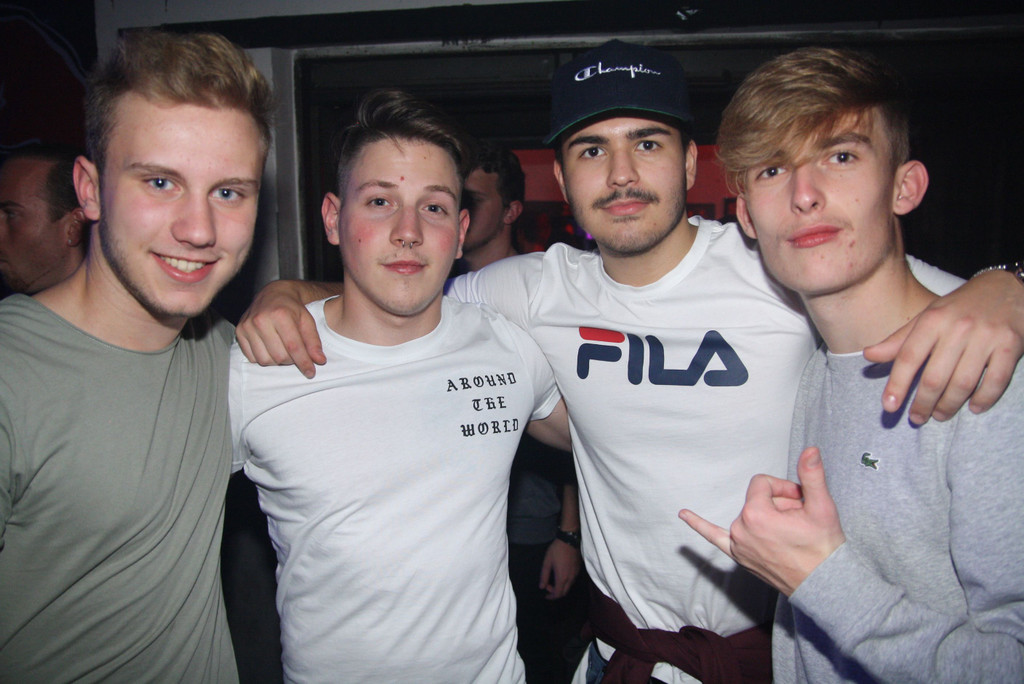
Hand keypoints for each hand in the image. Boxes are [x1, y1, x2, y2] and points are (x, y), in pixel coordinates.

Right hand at [235, 280, 327, 377]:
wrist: (273, 294)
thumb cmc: (291, 308)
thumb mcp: (307, 320)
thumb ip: (313, 341)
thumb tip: (320, 361)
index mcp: (280, 314)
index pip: (293, 346)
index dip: (303, 362)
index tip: (310, 372)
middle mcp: (261, 319)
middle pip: (279, 356)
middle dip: (291, 361)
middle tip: (296, 355)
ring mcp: (247, 326)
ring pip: (265, 360)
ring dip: (277, 361)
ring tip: (284, 351)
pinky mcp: (239, 332)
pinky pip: (252, 357)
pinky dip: (264, 358)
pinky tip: (271, 348)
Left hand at [539, 538, 580, 598]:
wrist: (569, 540)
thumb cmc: (556, 550)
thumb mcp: (547, 562)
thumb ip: (544, 576)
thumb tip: (542, 587)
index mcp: (562, 577)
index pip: (557, 594)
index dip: (551, 597)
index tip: (545, 595)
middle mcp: (570, 578)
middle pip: (564, 592)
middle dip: (556, 593)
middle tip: (548, 587)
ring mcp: (575, 574)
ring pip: (569, 587)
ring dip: (561, 588)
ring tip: (553, 581)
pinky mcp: (578, 570)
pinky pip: (572, 581)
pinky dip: (566, 583)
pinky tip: (561, 576)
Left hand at [679, 447, 844, 596]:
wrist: (824, 584)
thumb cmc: (824, 547)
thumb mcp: (822, 507)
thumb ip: (811, 475)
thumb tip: (810, 449)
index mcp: (755, 515)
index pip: (762, 483)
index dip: (783, 487)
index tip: (800, 500)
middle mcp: (740, 529)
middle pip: (756, 499)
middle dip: (778, 503)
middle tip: (800, 520)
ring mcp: (737, 544)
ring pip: (749, 514)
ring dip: (767, 516)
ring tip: (790, 532)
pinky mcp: (738, 556)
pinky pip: (714, 537)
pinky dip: (699, 525)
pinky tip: (683, 514)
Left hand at [864, 270, 1023, 423]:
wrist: (1008, 288)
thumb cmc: (960, 307)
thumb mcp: (927, 316)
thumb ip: (899, 339)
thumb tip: (868, 355)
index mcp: (933, 320)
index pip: (908, 357)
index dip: (897, 384)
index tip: (889, 406)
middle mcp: (958, 328)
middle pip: (934, 377)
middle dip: (923, 403)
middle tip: (917, 418)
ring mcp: (986, 337)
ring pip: (963, 383)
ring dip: (949, 405)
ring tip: (940, 415)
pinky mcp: (1011, 345)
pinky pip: (996, 381)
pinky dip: (984, 399)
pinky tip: (974, 407)